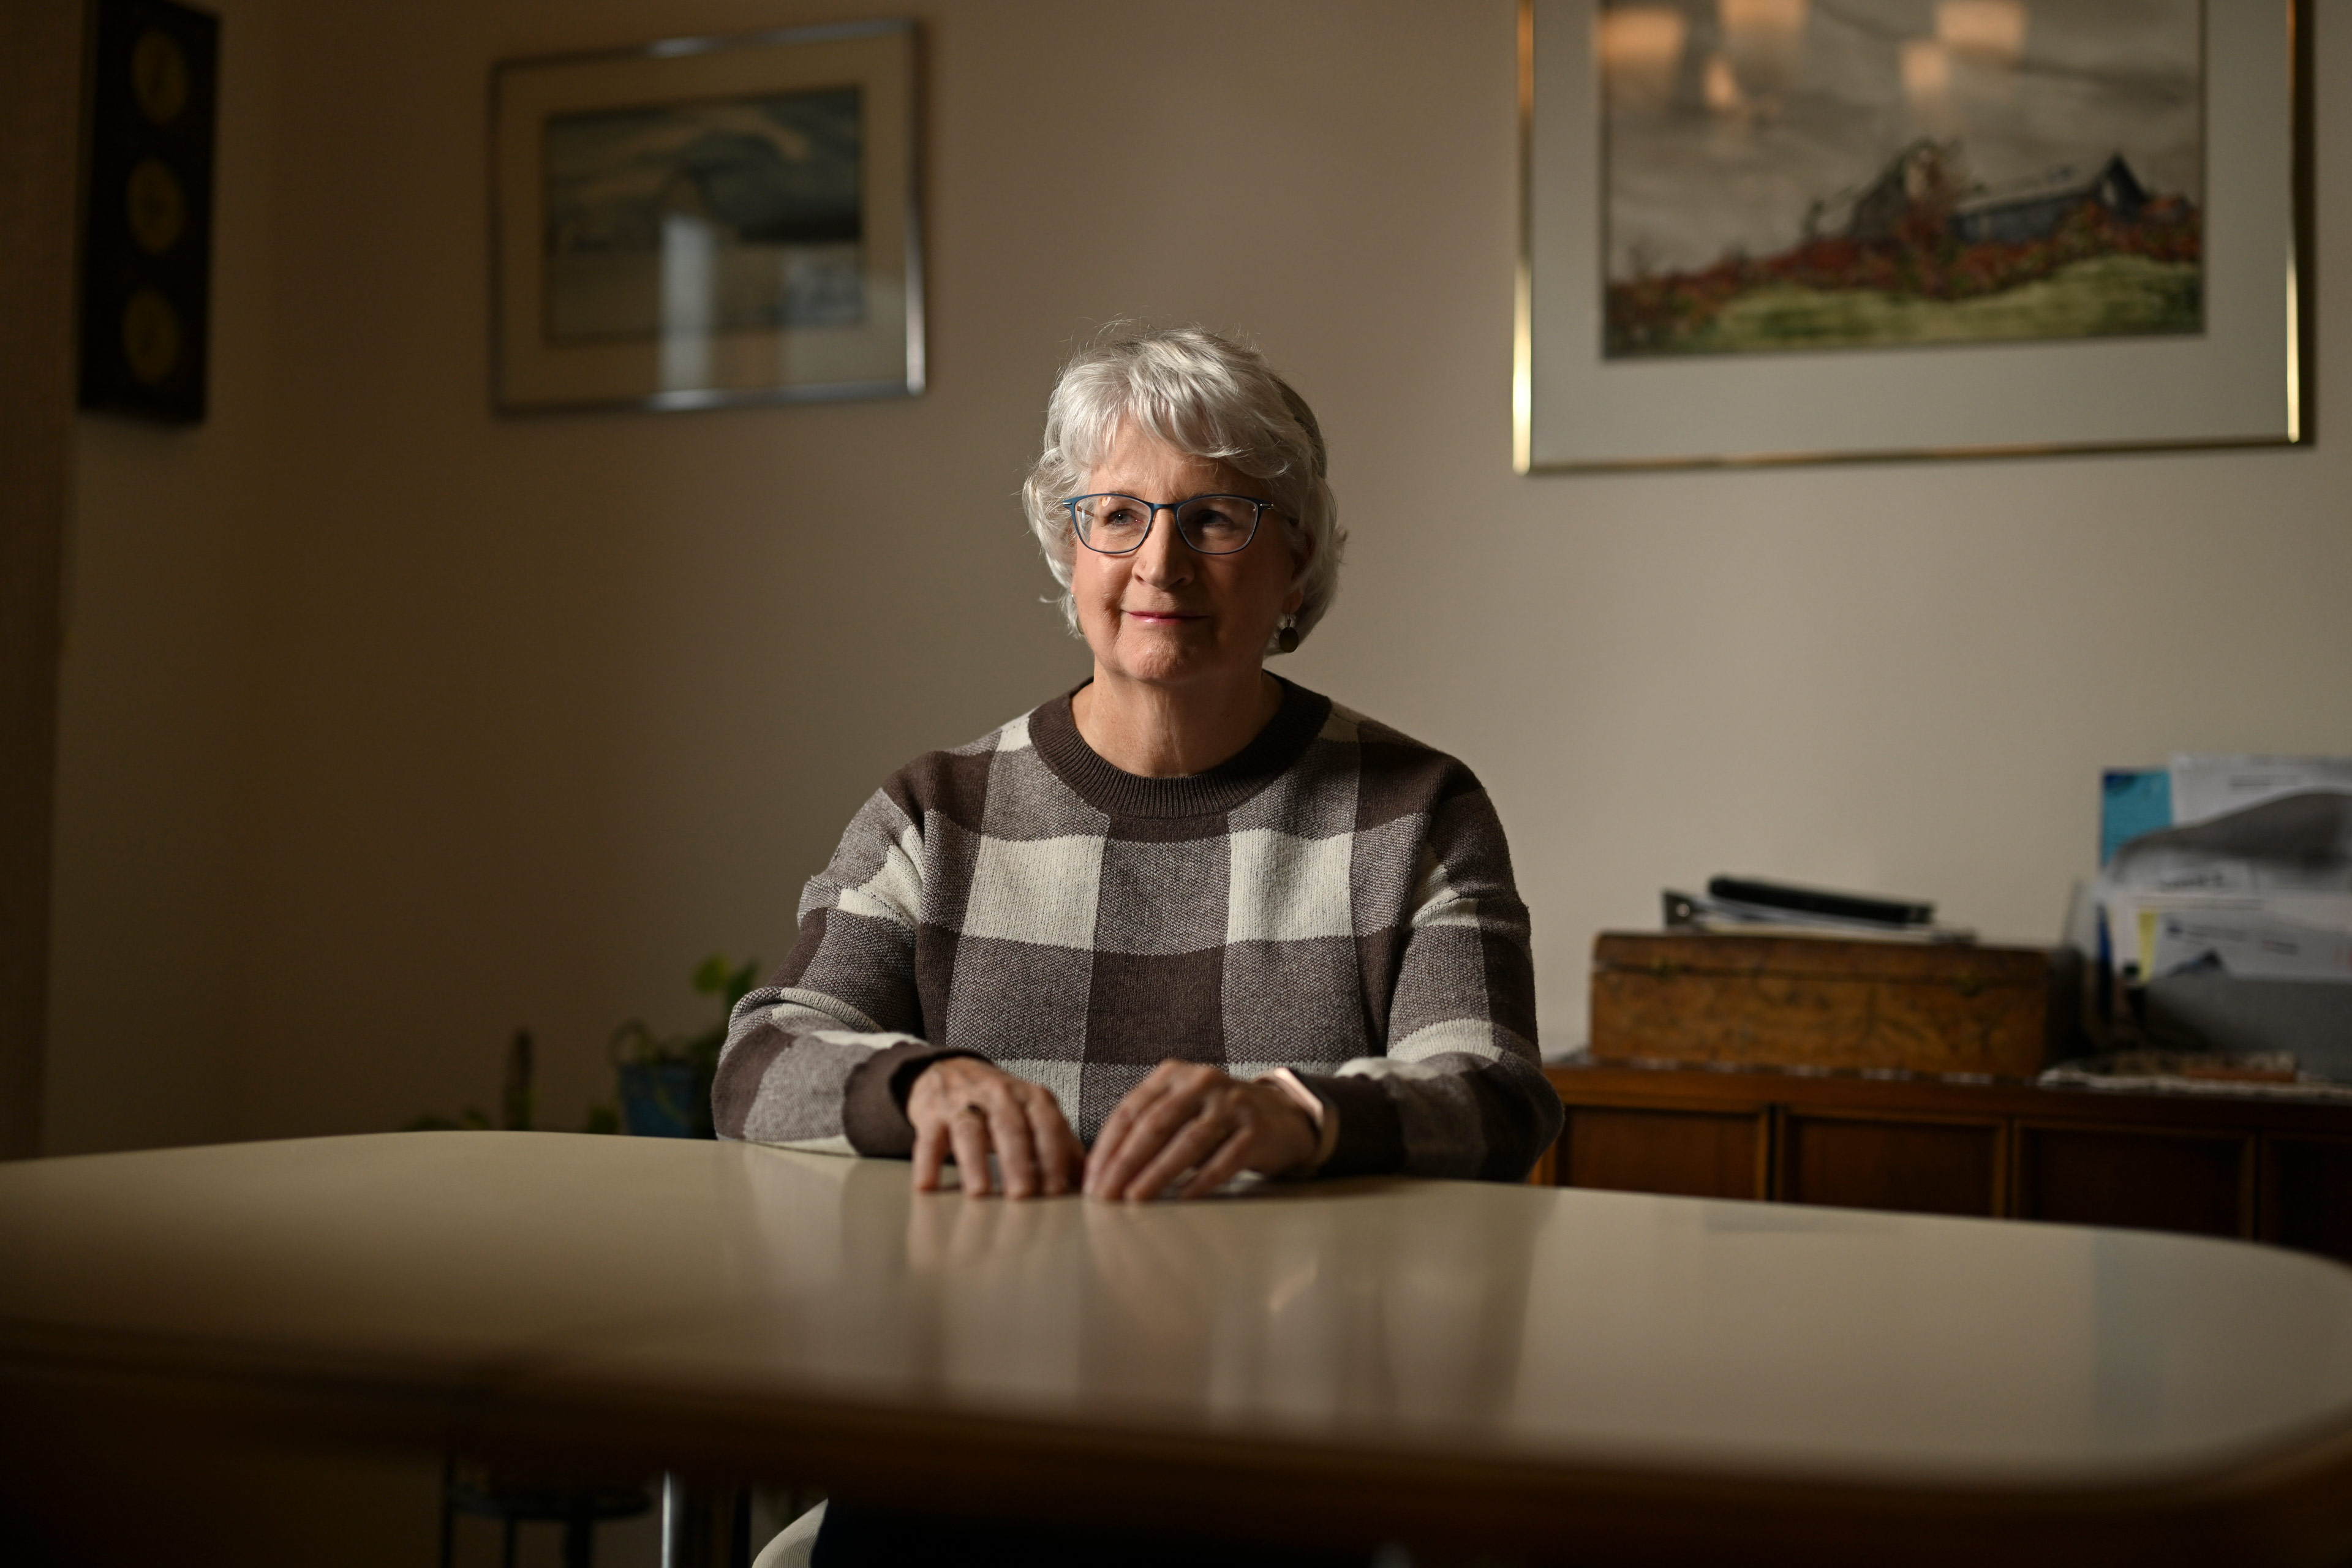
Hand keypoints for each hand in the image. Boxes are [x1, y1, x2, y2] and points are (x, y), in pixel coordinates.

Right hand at [907, 1057, 1083, 1198]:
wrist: (949, 1070)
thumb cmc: (1001, 1103)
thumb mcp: (1035, 1115)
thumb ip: (1061, 1145)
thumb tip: (1091, 1184)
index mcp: (1031, 1097)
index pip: (1047, 1125)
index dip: (1053, 1157)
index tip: (1057, 1191)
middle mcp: (999, 1094)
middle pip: (1010, 1127)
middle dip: (1017, 1162)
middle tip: (1022, 1196)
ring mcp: (963, 1102)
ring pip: (969, 1130)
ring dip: (974, 1163)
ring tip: (979, 1194)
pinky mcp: (932, 1113)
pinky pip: (929, 1138)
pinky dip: (927, 1162)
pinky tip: (928, 1186)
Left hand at [1084, 1060, 1318, 1202]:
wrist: (1280, 1117)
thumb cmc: (1215, 1120)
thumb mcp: (1179, 1111)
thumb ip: (1145, 1129)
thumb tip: (1101, 1172)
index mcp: (1173, 1075)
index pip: (1131, 1110)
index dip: (1107, 1147)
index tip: (1090, 1181)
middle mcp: (1201, 1082)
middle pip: (1155, 1125)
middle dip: (1125, 1163)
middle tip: (1105, 1196)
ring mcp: (1232, 1103)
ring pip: (1188, 1142)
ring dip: (1157, 1174)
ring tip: (1134, 1199)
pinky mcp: (1256, 1129)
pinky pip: (1224, 1159)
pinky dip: (1201, 1181)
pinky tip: (1183, 1199)